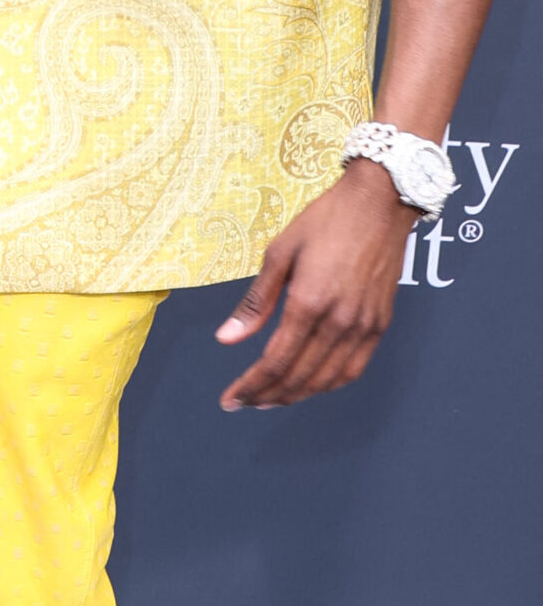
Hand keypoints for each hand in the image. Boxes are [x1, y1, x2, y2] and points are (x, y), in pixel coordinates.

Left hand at [213, 159, 419, 409]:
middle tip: (244, 403)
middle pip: (299, 376)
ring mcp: (364, 325)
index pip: (274, 361)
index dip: (250, 386)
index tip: (229, 399)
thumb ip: (255, 303)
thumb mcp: (279, 253)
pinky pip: (354, 368)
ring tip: (271, 399)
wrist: (380, 202)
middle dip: (267, 396)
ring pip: (328, 379)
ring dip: (297, 395)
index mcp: (308, 302)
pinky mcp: (381, 323)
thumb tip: (226, 340)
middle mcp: (339, 321)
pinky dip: (329, 384)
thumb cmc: (324, 221)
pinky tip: (310, 385)